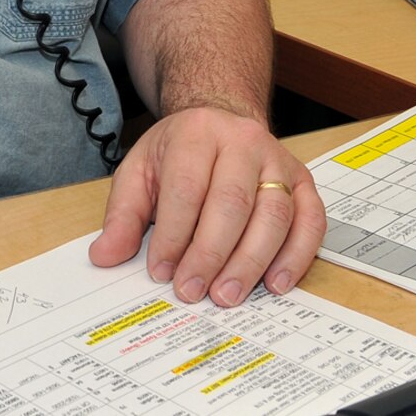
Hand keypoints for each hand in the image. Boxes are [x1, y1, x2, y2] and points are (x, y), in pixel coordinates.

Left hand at [87, 106, 325, 306]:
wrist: (221, 120)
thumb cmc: (179, 153)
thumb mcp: (140, 171)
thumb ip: (123, 215)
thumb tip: (105, 256)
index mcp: (196, 133)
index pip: (186, 189)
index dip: (174, 235)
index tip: (161, 272)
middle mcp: (243, 141)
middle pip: (232, 203)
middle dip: (210, 254)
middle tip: (193, 291)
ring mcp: (278, 160)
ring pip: (274, 214)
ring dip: (251, 262)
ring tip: (228, 295)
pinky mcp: (303, 181)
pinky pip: (310, 220)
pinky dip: (296, 255)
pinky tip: (275, 283)